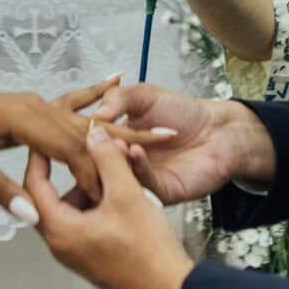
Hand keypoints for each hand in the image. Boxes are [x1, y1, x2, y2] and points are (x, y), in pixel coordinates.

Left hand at [0, 81, 170, 221]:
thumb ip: (0, 189)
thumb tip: (30, 216)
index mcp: (22, 118)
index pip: (68, 148)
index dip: (93, 172)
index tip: (114, 194)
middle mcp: (35, 105)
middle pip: (86, 131)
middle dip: (122, 147)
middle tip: (160, 154)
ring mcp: (35, 102)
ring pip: (83, 120)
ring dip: (118, 128)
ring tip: (158, 130)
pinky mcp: (32, 105)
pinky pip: (69, 101)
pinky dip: (93, 94)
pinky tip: (115, 80)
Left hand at [26, 127, 193, 288]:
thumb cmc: (148, 256)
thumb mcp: (127, 195)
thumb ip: (108, 160)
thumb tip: (95, 136)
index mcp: (60, 231)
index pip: (33, 185)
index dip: (39, 156)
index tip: (45, 137)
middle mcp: (63, 243)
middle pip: (52, 194)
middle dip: (69, 168)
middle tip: (78, 147)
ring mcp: (78, 250)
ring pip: (73, 205)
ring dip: (88, 183)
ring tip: (109, 168)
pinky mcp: (93, 253)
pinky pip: (87, 218)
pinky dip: (98, 200)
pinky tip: (120, 189)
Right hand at [94, 83, 276, 203]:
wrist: (218, 129)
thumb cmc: (184, 113)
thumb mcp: (146, 96)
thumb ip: (120, 98)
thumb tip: (96, 112)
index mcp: (118, 141)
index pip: (92, 144)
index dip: (82, 140)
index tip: (71, 133)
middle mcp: (127, 163)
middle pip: (101, 167)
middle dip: (92, 157)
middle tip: (87, 145)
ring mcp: (142, 179)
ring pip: (120, 178)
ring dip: (115, 162)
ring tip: (114, 146)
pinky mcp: (160, 192)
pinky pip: (144, 184)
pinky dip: (138, 168)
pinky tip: (136, 151)